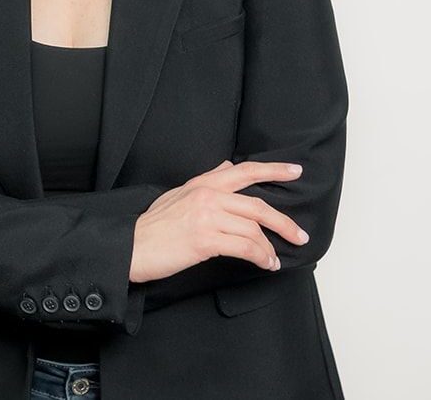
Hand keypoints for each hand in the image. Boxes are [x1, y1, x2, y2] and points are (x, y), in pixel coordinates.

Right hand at [130, 159, 309, 282]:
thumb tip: (227, 166)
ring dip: (269, 248)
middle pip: (257, 206)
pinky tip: (264, 264)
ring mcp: (206, 218)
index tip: (295, 170)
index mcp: (201, 184)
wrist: (132, 247)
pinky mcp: (206, 240)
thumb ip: (205, 181)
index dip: (273, 170)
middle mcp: (206, 196)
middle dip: (284, 222)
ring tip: (273, 259)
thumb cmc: (152, 226)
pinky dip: (260, 257)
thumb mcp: (177, 194)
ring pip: (254, 230)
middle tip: (299, 235)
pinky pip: (245, 248)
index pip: (243, 171)